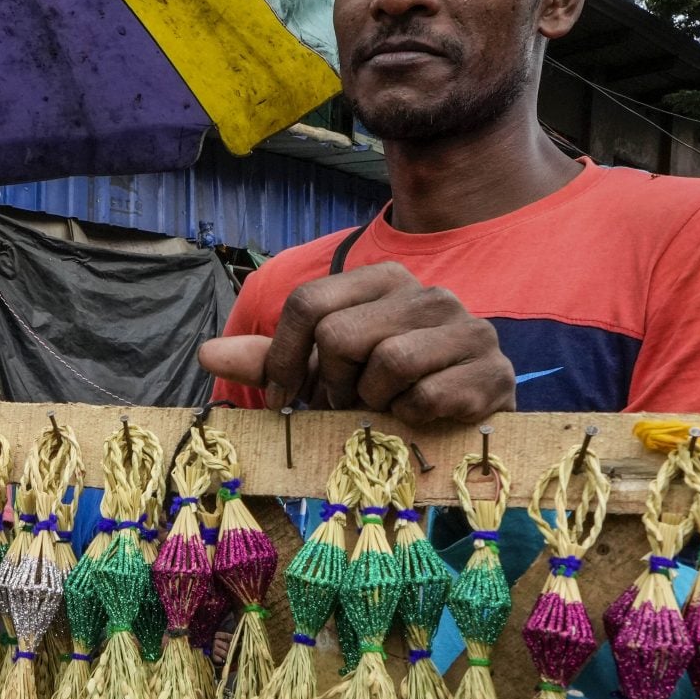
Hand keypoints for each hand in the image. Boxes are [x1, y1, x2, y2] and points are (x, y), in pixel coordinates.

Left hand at [198, 260, 515, 425]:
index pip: (308, 303)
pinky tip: (424, 416)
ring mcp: (467, 327)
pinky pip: (427, 396)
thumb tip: (206, 354)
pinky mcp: (493, 369)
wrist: (465, 417)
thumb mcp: (324, 372)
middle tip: (350, 402)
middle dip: (334, 384)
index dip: (284, 359)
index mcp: (383, 279)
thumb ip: (270, 361)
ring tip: (388, 406)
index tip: (285, 400)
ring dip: (375, 403)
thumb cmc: (387, 390)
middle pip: (341, 336)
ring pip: (387, 363)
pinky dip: (412, 418)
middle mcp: (428, 292)